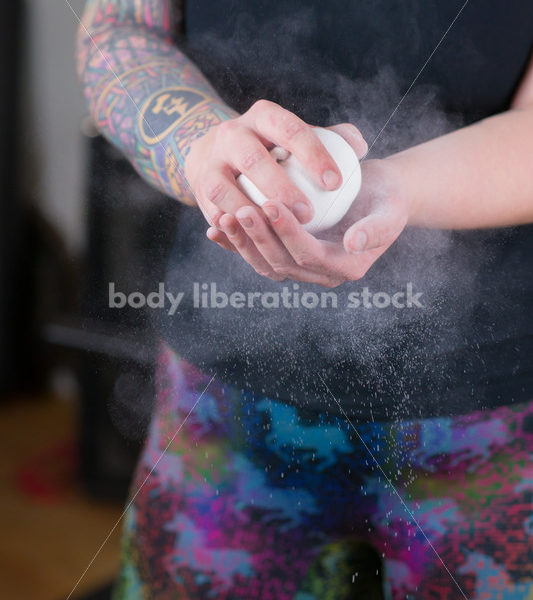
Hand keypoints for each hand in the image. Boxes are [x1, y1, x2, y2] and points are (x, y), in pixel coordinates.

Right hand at [184, 99, 366, 228]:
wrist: (220, 154)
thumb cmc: (273, 148)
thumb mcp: (297, 135)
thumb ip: (331, 139)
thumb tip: (358, 148)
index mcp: (262, 116)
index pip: (290, 130)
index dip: (313, 155)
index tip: (335, 182)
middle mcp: (232, 135)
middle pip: (254, 160)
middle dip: (281, 188)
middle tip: (308, 214)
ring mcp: (211, 163)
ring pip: (226, 190)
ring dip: (253, 213)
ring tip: (279, 231)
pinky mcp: (201, 191)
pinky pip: (214, 213)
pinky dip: (232, 230)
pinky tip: (256, 242)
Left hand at [209, 157, 408, 286]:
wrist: (375, 195)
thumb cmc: (387, 197)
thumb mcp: (392, 209)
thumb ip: (377, 229)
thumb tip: (354, 243)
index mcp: (345, 267)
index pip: (310, 255)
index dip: (288, 234)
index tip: (271, 204)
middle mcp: (321, 274)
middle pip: (282, 263)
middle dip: (260, 239)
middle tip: (241, 210)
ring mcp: (302, 268)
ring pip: (266, 263)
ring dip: (243, 244)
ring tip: (226, 217)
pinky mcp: (287, 255)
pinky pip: (259, 254)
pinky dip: (236, 245)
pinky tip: (215, 229)